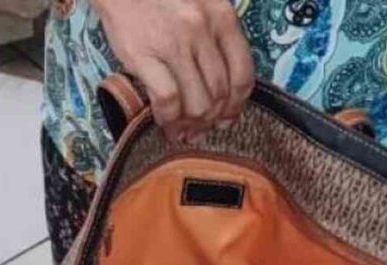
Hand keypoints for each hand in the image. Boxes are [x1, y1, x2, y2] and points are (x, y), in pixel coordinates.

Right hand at [93, 0, 254, 141]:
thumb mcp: (202, 6)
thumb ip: (216, 39)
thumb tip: (222, 88)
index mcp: (222, 17)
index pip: (243, 74)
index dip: (237, 105)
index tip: (228, 118)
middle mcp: (202, 30)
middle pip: (220, 93)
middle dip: (212, 119)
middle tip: (200, 129)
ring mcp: (174, 43)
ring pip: (197, 102)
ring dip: (191, 124)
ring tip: (182, 130)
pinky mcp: (144, 55)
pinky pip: (167, 99)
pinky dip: (168, 117)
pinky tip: (163, 120)